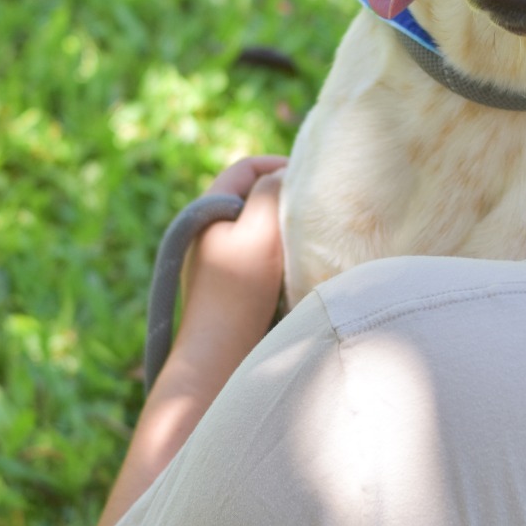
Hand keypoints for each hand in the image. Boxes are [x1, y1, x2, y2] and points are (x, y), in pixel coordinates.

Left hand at [87, 155, 288, 525]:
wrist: (217, 360)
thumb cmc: (238, 291)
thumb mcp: (261, 229)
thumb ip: (275, 191)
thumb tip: (288, 175)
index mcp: (208, 210)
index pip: (246, 168)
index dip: (279, 165)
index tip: (311, 178)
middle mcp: (208, 233)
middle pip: (253, 198)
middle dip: (286, 198)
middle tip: (317, 207)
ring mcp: (218, 263)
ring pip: (259, 229)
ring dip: (286, 229)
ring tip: (312, 238)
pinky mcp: (230, 291)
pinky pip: (261, 258)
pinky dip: (281, 256)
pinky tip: (300, 269)